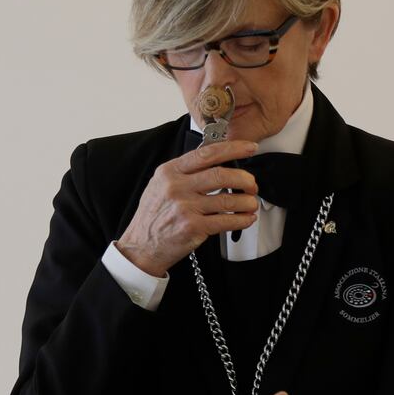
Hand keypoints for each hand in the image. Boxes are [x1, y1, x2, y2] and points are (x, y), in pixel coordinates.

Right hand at [115, 139, 260, 276]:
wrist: (141, 246)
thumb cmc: (153, 216)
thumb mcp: (161, 185)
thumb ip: (185, 173)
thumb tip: (216, 162)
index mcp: (170, 172)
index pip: (206, 154)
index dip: (233, 148)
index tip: (249, 148)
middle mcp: (177, 187)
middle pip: (221, 175)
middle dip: (244, 179)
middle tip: (252, 184)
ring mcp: (185, 208)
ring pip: (227, 200)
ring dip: (246, 202)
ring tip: (251, 203)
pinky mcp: (193, 227)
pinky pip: (226, 221)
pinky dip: (241, 220)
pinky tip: (246, 219)